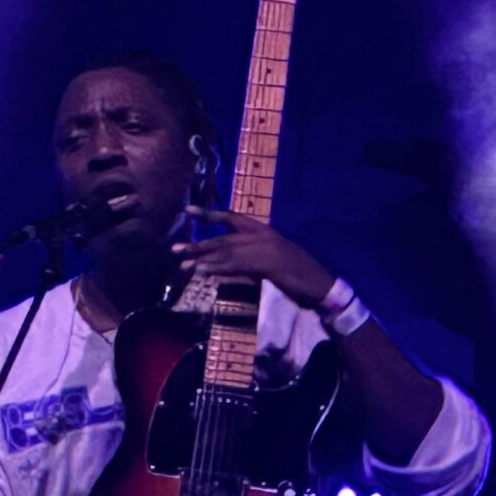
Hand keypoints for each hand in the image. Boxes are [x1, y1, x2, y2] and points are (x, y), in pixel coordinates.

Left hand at [172, 207, 334, 307]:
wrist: (321, 285)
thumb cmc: (299, 275)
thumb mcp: (271, 262)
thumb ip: (250, 259)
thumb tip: (228, 263)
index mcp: (264, 230)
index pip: (232, 217)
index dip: (209, 214)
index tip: (187, 210)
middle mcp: (262, 235)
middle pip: (223, 237)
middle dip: (197, 244)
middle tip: (174, 250)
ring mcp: (266, 249)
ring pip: (227, 251)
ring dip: (203, 259)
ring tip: (183, 265)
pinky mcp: (268, 264)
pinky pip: (237, 265)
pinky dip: (218, 269)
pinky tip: (203, 272)